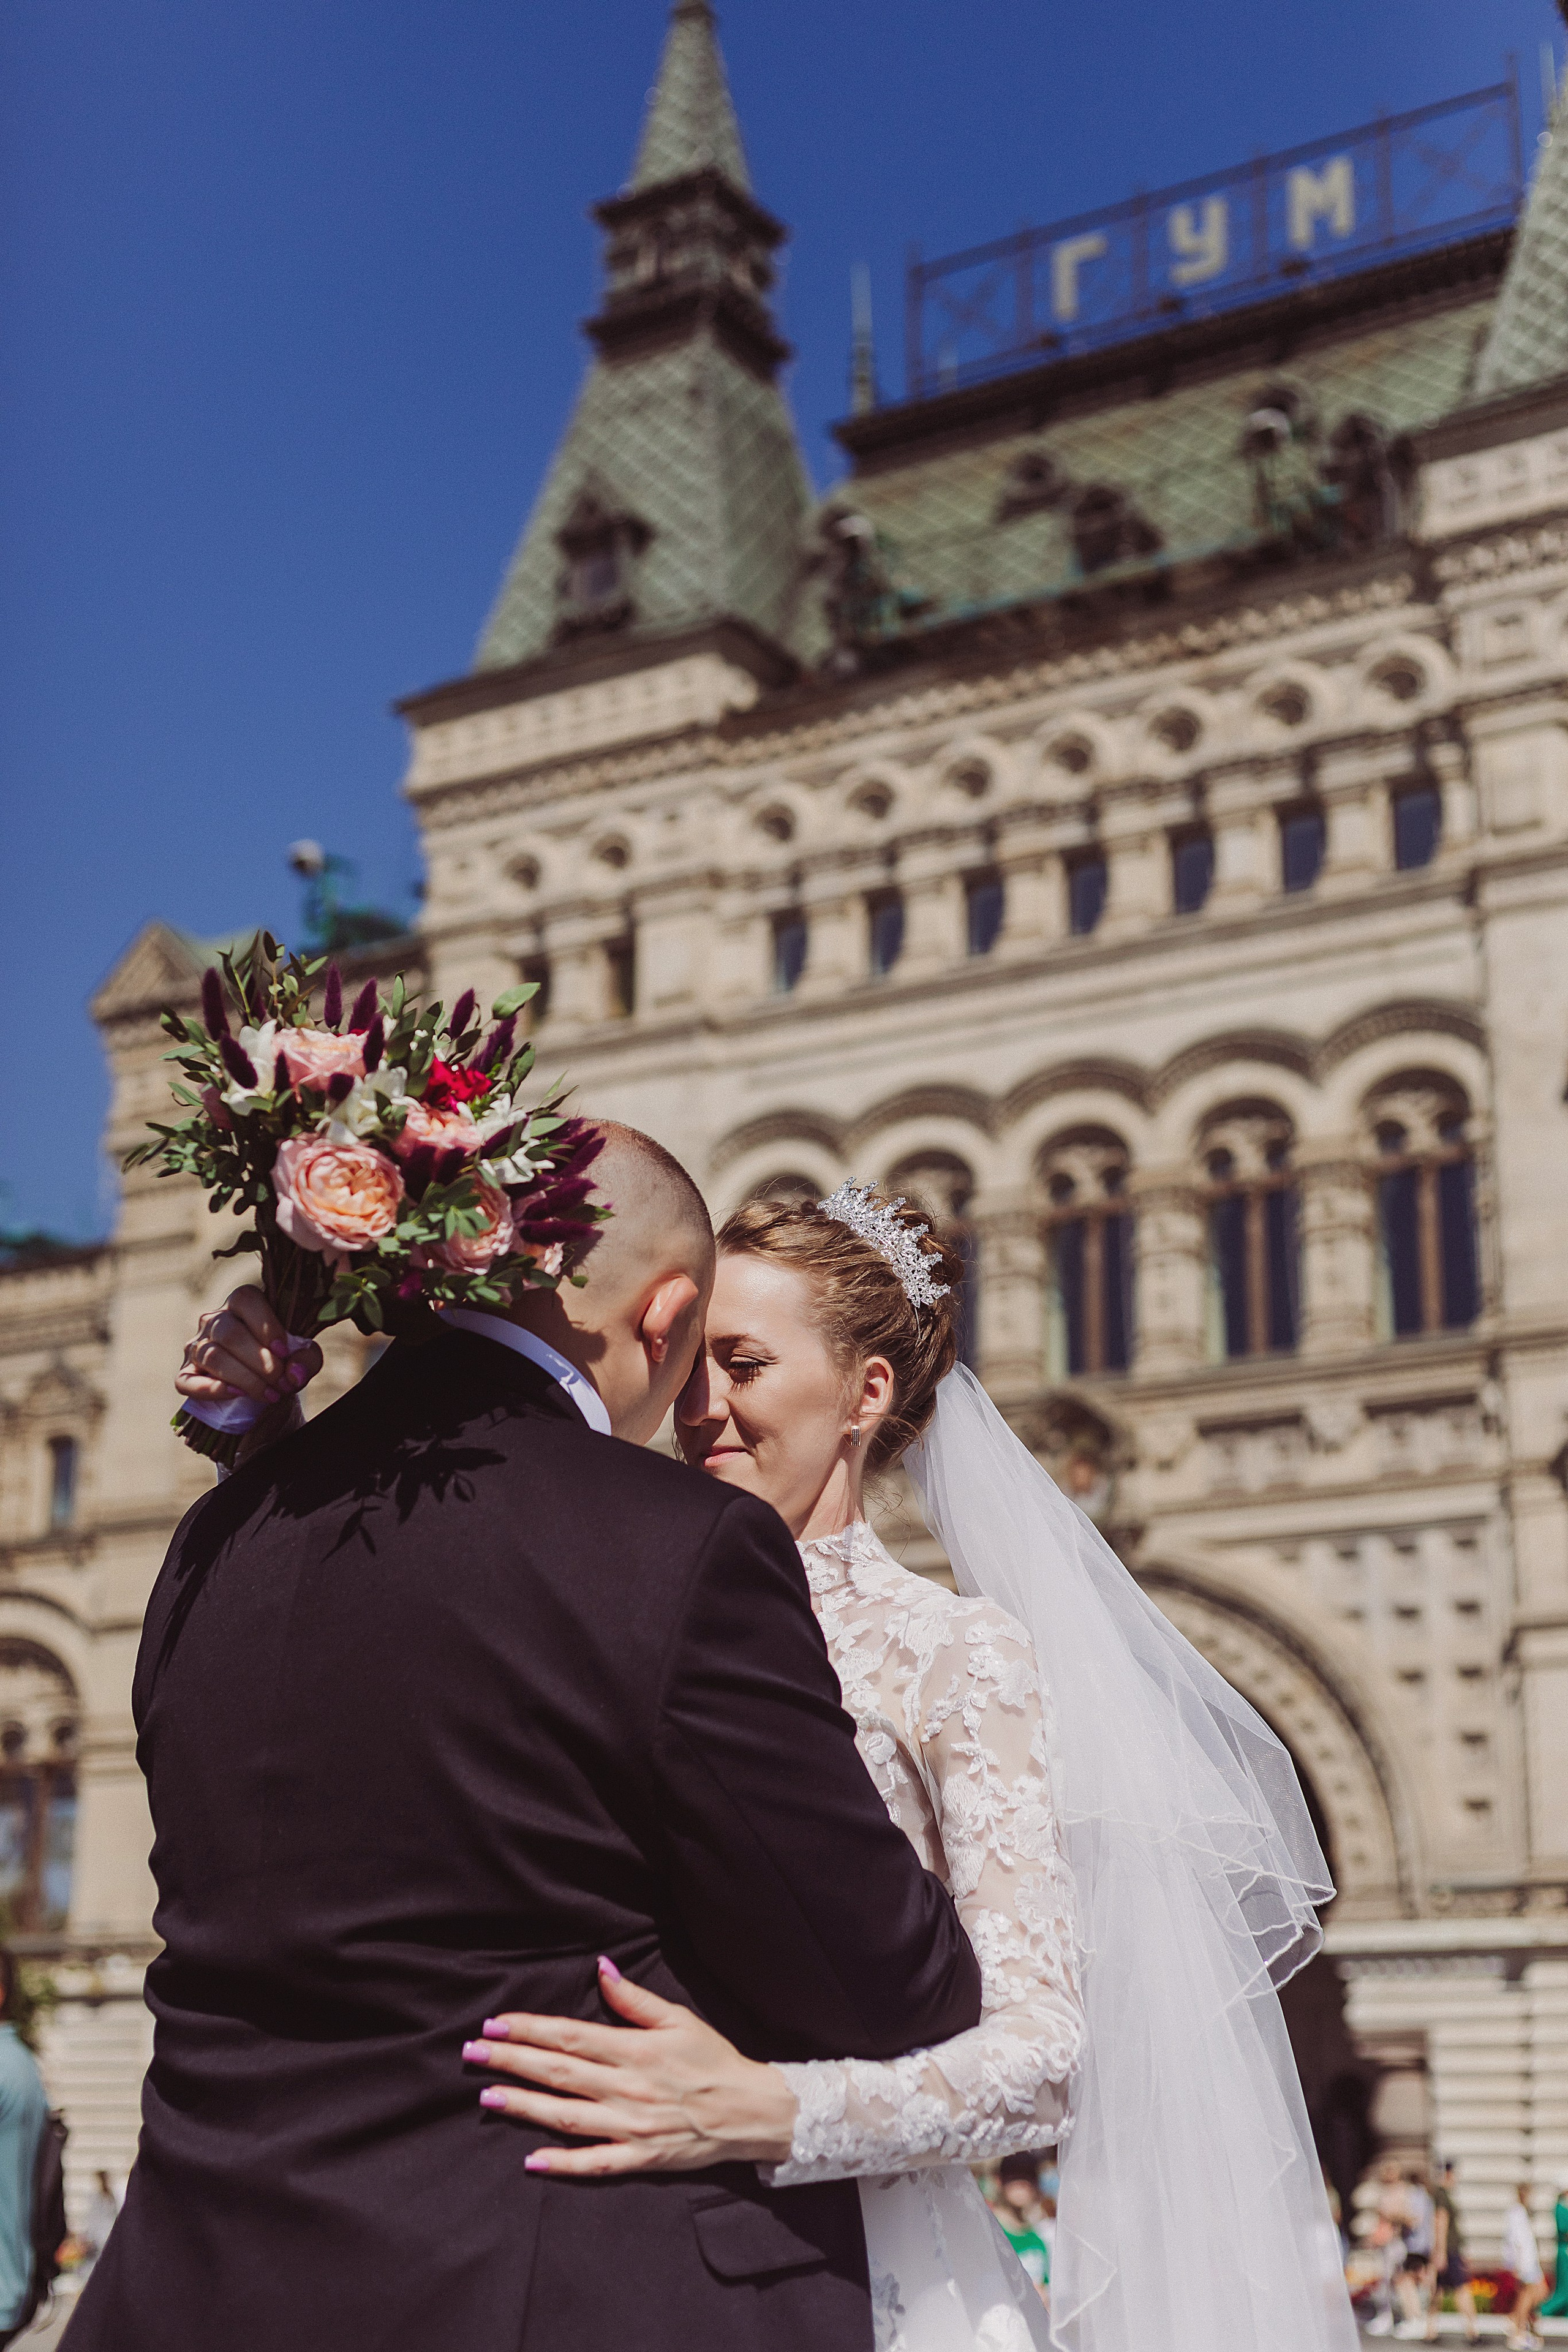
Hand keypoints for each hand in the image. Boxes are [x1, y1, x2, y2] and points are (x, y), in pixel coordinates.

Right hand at [176, 1287, 321, 1408]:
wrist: (264, 1386)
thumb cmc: (283, 1361)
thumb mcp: (302, 1356)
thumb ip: (306, 1358)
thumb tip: (294, 1373)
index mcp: (241, 1303)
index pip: (246, 1300)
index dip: (266, 1326)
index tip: (284, 1351)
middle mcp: (214, 1320)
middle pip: (229, 1333)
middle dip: (260, 1361)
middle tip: (281, 1382)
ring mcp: (196, 1346)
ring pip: (212, 1356)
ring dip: (245, 1379)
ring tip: (270, 1394)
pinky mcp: (186, 1373)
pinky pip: (188, 1381)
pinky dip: (212, 1389)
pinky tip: (237, 1394)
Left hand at [462, 1958, 798, 2176]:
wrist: (749, 2111)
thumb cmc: (712, 2059)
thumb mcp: (678, 2019)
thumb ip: (635, 1999)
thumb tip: (601, 1970)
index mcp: (634, 2050)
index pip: (570, 2037)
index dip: (529, 2029)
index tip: (496, 2023)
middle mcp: (626, 2088)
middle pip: (558, 2072)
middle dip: (512, 2061)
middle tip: (473, 2052)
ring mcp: (630, 2126)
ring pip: (566, 2116)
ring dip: (523, 2106)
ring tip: (487, 2097)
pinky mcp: (638, 2159)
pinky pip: (594, 2163)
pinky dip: (562, 2163)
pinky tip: (531, 2159)